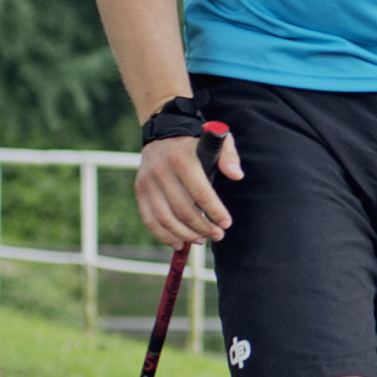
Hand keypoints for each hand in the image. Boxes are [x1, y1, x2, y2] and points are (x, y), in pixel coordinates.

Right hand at [135, 127, 238, 246]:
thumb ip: (228, 156)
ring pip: (165, 219)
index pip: (201, 193)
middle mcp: (161, 171)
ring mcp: (147, 182)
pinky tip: (179, 243)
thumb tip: (237, 175)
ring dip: (185, 235)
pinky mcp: (139, 190)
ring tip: (201, 240)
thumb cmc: (196, 143)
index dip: (215, 212)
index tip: (226, 224)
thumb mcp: (217, 140)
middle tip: (217, 235)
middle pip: (183, 210)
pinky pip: (149, 219)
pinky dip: (164, 236)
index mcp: (182, 159)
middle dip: (203, 228)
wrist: (163, 133)